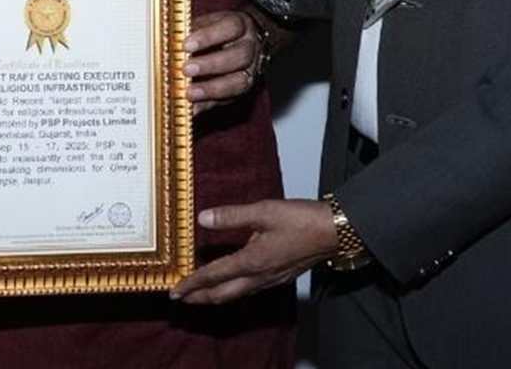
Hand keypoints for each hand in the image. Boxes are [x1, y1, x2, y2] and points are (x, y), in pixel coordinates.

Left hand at [170, 199, 338, 303]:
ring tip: (201, 294)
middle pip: (223, 295)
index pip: (213, 276)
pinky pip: (250, 290)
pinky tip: (233, 283)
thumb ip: (232, 216)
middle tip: (182, 299)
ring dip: (216, 296)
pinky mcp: (280, 277)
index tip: (175, 290)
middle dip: (200, 298)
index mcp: (252, 262)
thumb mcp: (263, 211)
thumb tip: (204, 218)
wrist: (334, 232)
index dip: (192, 284)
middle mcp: (259, 277)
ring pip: (237, 294)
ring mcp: (271, 280)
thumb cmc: (302, 220)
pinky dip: (234, 290)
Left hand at [185, 10, 266, 114]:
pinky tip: (192, 108)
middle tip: (186, 69)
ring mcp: (250, 71)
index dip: (209, 36)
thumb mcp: (207, 23)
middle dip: (211, 64)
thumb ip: (192, 30)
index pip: (231, 27)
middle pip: (239, 56)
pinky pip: (229, 100)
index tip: (186, 45)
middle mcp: (250, 48)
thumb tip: (169, 42)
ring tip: (189, 92)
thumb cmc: (217, 31)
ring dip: (212, 89)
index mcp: (241, 26)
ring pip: (240, 82)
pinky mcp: (243, 90)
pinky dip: (208, 105)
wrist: (241, 41)